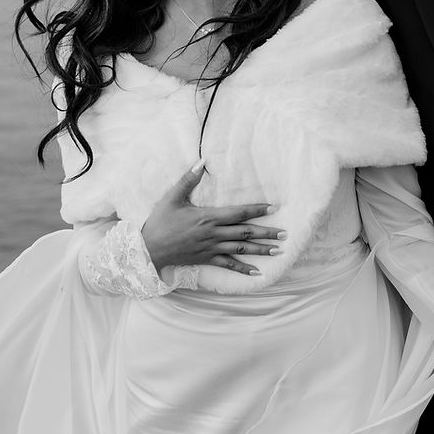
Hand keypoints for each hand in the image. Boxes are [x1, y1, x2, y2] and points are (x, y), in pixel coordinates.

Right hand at [141, 161, 283, 275]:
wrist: (149, 249)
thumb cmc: (160, 222)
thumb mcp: (172, 197)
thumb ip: (188, 179)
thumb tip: (201, 162)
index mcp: (208, 217)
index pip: (238, 213)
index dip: (256, 210)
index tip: (273, 208)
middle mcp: (213, 234)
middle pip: (245, 233)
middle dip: (266, 233)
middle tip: (285, 234)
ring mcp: (211, 249)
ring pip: (240, 250)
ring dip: (260, 250)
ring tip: (277, 250)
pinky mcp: (206, 260)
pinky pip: (228, 265)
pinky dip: (243, 268)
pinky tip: (257, 272)